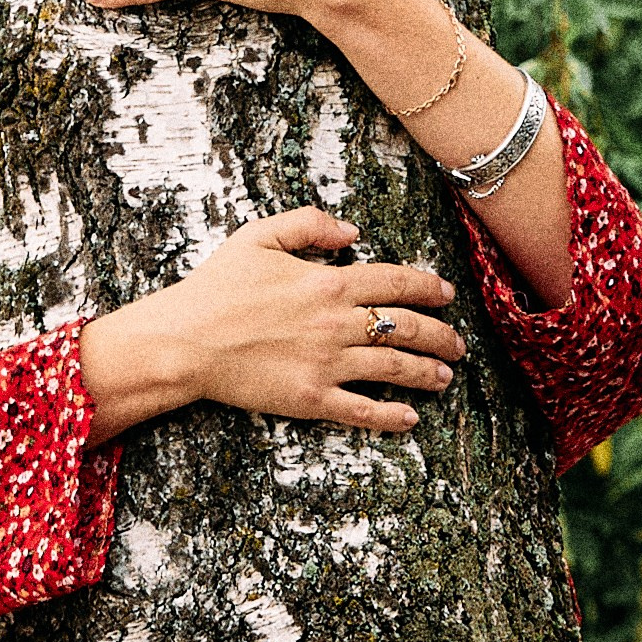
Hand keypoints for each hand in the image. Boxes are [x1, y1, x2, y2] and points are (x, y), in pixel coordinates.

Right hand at [77, 208, 467, 442]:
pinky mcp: (311, 398)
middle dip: (440, 336)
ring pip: (394, 368)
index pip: (396, 282)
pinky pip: (361, 410)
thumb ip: (309, 224)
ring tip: (444, 377)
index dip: (429, 287)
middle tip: (456, 343)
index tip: (446, 294)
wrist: (184, 340)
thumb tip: (352, 231)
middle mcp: (336, 323)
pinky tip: (409, 418)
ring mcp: (327, 363)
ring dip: (426, 373)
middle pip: (406, 327)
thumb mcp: (258, 236)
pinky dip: (391, 416)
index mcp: (327, 282)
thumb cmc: (217, 288)